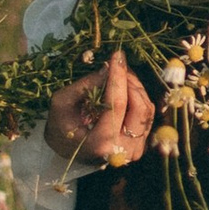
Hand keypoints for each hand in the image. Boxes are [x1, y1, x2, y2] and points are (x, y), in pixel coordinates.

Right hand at [44, 51, 155, 167]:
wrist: (66, 153)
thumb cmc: (60, 127)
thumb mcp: (62, 104)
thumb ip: (84, 86)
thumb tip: (109, 68)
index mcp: (99, 143)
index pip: (117, 104)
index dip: (118, 77)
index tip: (117, 56)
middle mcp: (121, 151)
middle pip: (139, 107)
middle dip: (130, 82)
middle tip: (118, 67)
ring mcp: (134, 150)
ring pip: (147, 110)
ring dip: (135, 88)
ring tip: (120, 76)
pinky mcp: (141, 145)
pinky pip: (147, 115)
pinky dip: (139, 97)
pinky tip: (126, 89)